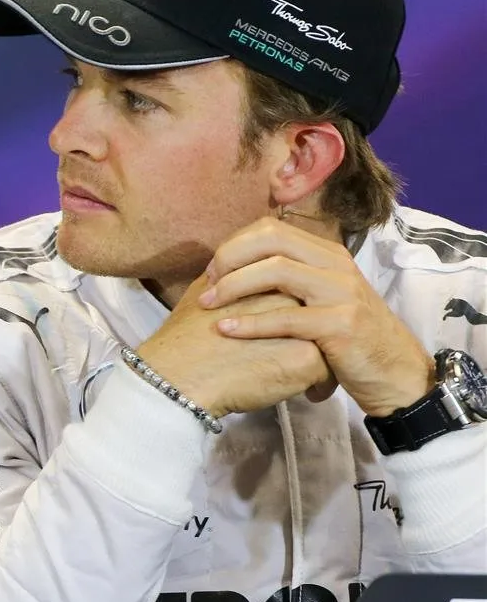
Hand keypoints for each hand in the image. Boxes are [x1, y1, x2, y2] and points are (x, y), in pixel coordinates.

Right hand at [136, 283, 329, 417]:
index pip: (302, 291)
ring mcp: (304, 327)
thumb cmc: (185, 338)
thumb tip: (234, 274)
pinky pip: (328, 373)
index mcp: (270, 278)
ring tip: (310, 377)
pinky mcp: (308, 359)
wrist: (181, 375)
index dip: (301, 310)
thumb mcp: (205, 292)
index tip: (292, 330)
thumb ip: (228, 278)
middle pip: (323, 313)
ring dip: (328, 359)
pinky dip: (320, 385)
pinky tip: (308, 394)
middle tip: (309, 352)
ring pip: (332, 343)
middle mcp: (293, 296)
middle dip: (319, 331)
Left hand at [199, 216, 433, 416]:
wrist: (394, 372)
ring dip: (234, 286)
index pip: (272, 229)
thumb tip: (238, 268)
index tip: (213, 269)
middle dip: (230, 257)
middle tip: (207, 283)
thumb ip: (291, 279)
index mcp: (327, 254)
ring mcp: (341, 292)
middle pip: (271, 240)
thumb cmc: (346, 338)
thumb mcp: (321, 298)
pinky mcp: (341, 324)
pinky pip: (287, 317)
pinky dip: (251, 323)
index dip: (235, 244)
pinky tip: (225, 330)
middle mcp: (336, 265)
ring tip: (207, 304)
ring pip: (277, 270)